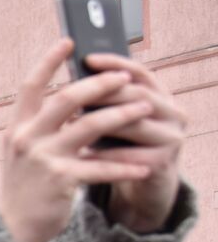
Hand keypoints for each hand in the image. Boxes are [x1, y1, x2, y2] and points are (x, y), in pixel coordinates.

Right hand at [0, 40, 155, 241]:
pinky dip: (124, 166)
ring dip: (121, 115)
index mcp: (16, 129)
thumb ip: (41, 127)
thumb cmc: (25, 188)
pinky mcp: (60, 181)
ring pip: (88, 126)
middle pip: (66, 99)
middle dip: (99, 84)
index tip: (68, 41)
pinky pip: (100, 167)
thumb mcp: (24, 153)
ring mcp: (43, 159)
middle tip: (125, 77)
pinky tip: (143, 165)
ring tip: (145, 108)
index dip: (48, 61)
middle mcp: (26, 139)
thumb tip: (75, 99)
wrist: (12, 228)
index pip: (30, 86)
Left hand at [81, 52, 185, 232]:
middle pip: (137, 94)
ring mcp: (172, 138)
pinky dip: (102, 155)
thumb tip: (70, 77)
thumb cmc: (120, 144)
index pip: (139, 71)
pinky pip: (128, 156)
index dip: (115, 63)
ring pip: (134, 124)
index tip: (87, 58)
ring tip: (71, 122)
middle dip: (103, 93)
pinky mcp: (162, 163)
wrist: (143, 183)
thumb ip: (102, 99)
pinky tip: (80, 154)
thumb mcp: (114, 117)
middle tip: (71, 94)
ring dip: (101, 122)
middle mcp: (173, 112)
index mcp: (161, 95)